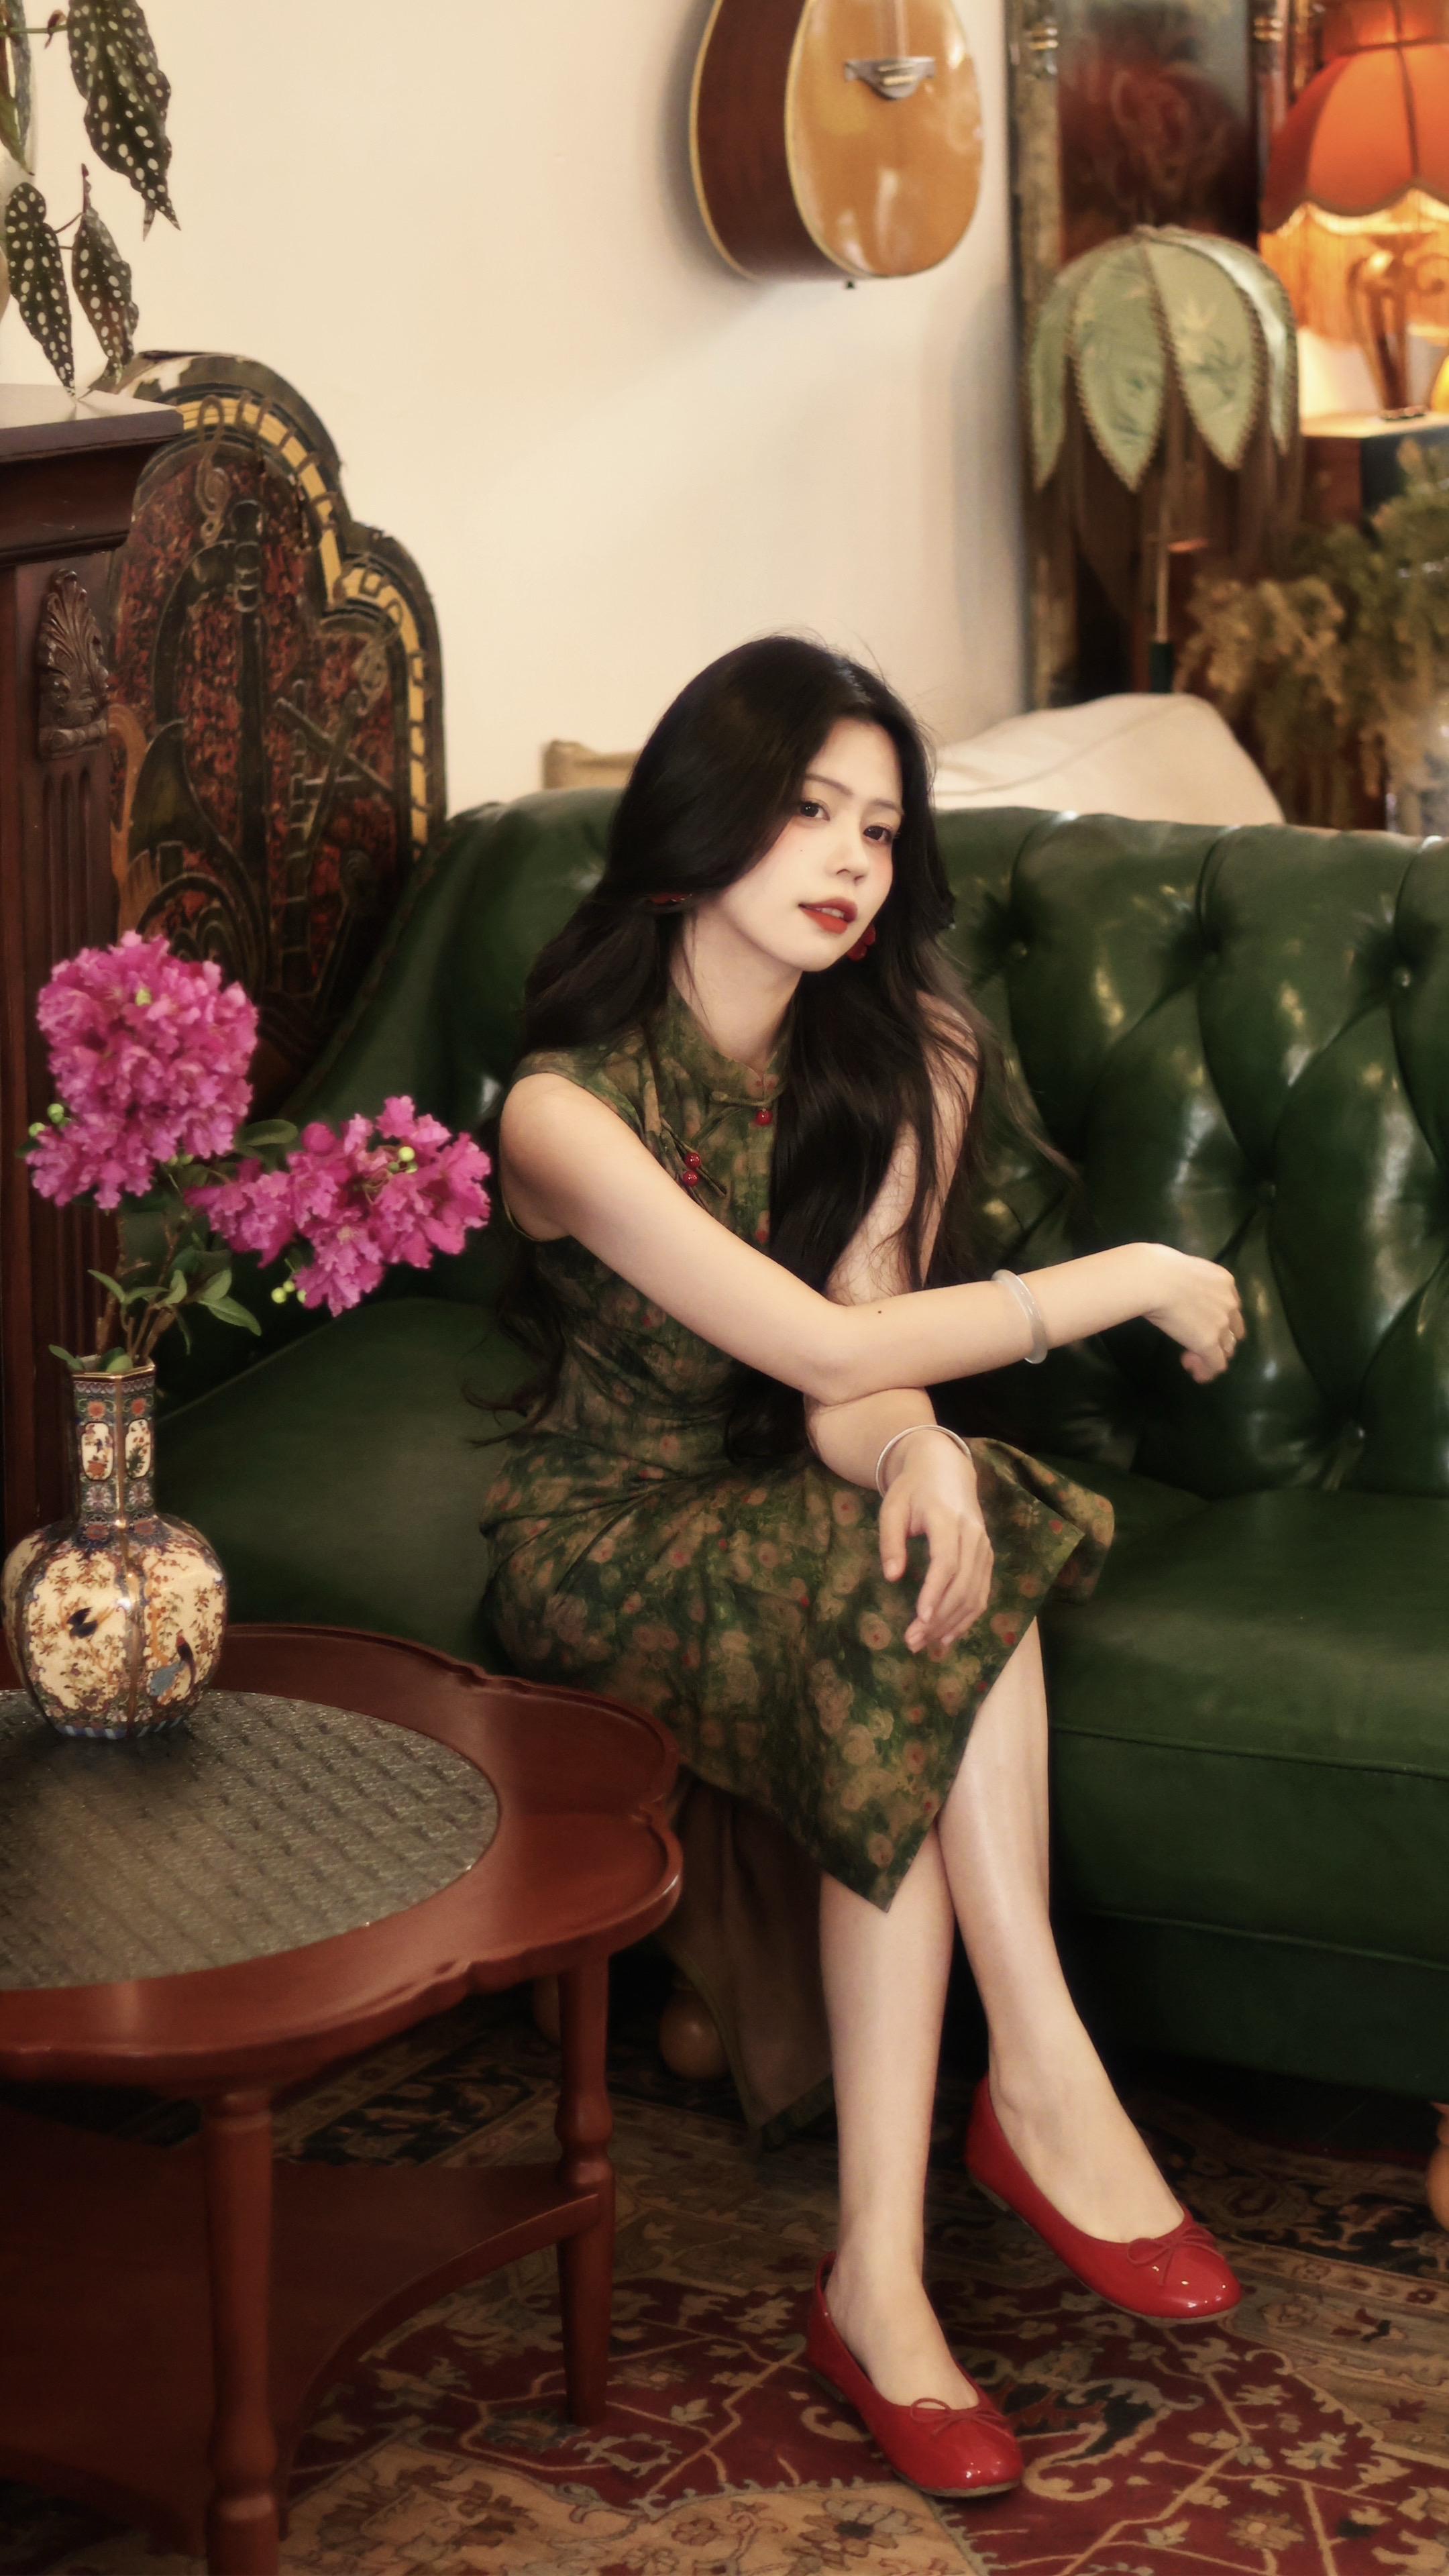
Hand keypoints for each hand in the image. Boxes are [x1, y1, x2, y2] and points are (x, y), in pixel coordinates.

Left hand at [878, 1429, 993, 1656]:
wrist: (946, 1470)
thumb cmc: (912, 1490)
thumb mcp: (892, 1508)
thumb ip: (890, 1541)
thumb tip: (892, 1577)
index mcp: (948, 1520)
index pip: (947, 1562)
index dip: (935, 1593)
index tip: (920, 1619)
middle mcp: (973, 1535)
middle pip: (963, 1584)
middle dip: (939, 1617)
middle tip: (913, 1642)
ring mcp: (984, 1548)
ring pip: (976, 1593)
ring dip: (953, 1623)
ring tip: (927, 1645)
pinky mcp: (988, 1558)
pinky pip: (982, 1593)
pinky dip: (967, 1618)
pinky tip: (948, 1636)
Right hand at [1140, 1244, 1245, 1382]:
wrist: (1154, 1280)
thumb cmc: (1157, 1268)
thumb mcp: (1184, 1269)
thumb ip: (1190, 1283)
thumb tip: (1176, 1288)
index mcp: (1224, 1281)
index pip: (1231, 1307)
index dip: (1219, 1319)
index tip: (1200, 1324)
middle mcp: (1230, 1303)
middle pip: (1233, 1330)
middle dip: (1219, 1340)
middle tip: (1197, 1345)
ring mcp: (1221, 1324)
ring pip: (1226, 1349)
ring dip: (1211, 1356)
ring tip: (1191, 1361)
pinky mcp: (1208, 1342)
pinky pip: (1215, 1365)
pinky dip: (1205, 1371)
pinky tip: (1193, 1372)